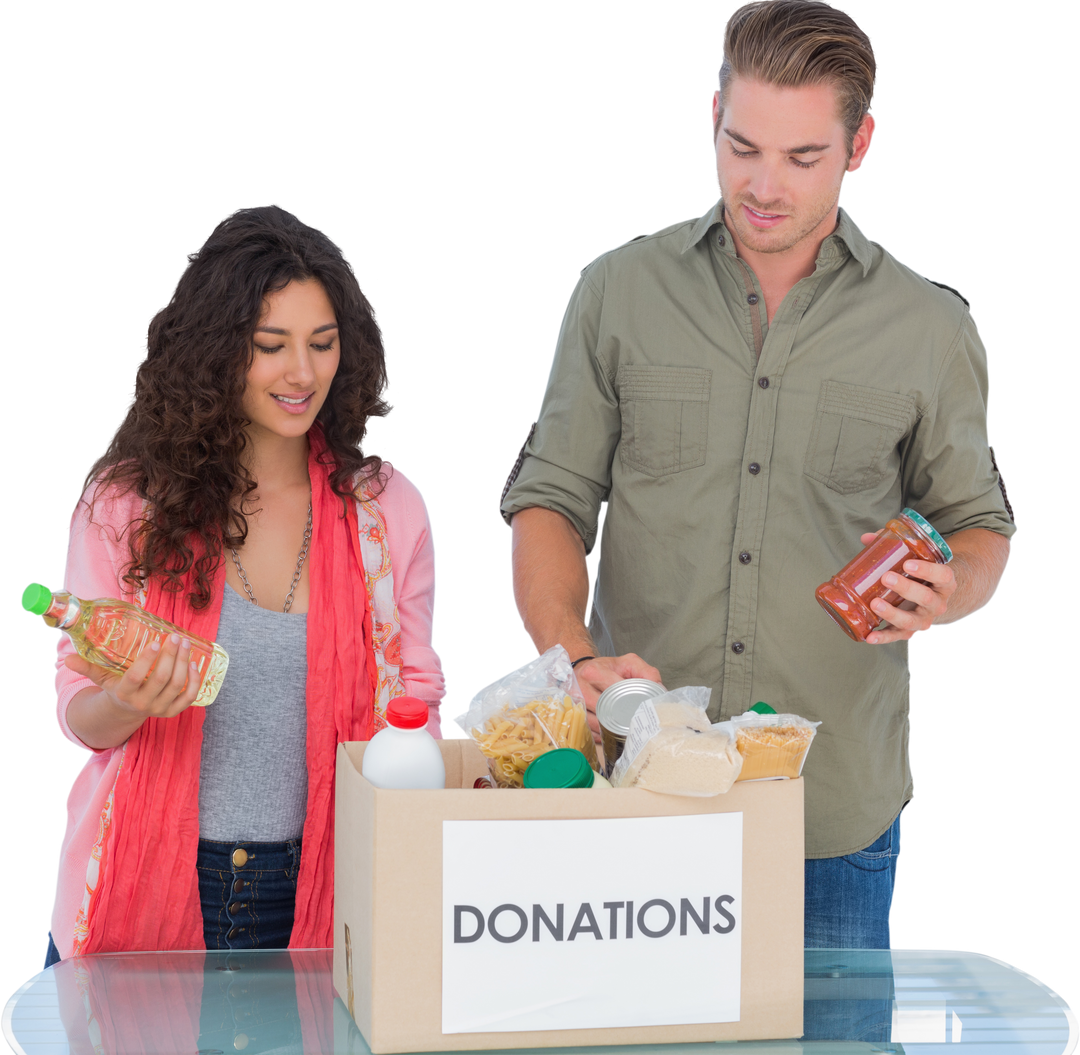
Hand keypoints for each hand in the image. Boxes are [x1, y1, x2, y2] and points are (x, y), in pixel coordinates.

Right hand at [64, 633, 202, 718]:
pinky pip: (189, 697)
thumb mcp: (101, 678)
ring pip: (177, 685)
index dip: (147, 660)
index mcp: (124, 694)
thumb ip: (87, 667)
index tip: (155, 642)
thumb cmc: (116, 687)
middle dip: (171, 656)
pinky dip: (194, 681)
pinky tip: (194, 663)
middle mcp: (143, 703)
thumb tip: (67, 658)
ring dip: (183, 662)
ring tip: (185, 644)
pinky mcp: (173, 711)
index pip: (136, 677)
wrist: (127, 711)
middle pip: (161, 679)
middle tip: (176, 637)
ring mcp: (160, 709)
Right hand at [571, 653, 663, 737]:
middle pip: (604, 711)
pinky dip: (602, 734)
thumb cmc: (607, 668)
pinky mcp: (573, 716)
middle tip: (636, 723)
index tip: (642, 709)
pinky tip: (612, 731)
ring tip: (626, 729)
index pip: (615, 692)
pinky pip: (589, 731)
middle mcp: (580, 688)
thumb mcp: (629, 663)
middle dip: (622, 719)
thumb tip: (660, 690)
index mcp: (593, 672)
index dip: (630, 702)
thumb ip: (647, 673)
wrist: (582, 669)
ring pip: (596, 724)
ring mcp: (574, 704)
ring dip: (611, 729)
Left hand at [858, 533, 956, 643]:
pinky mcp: (910, 630)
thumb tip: (867, 538)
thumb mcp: (917, 559)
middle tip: (886, 578)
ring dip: (893, 613)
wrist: (934, 596)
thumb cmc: (922, 574)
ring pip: (912, 620)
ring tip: (875, 603)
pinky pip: (897, 636)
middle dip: (906, 588)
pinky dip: (883, 637)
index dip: (927, 570)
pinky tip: (869, 636)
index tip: (908, 564)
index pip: (943, 575)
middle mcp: (938, 603)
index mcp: (944, 582)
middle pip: (926, 598)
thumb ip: (894, 547)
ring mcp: (925, 619)